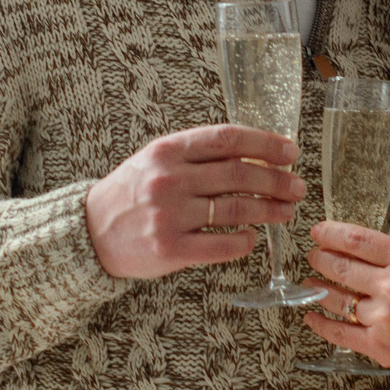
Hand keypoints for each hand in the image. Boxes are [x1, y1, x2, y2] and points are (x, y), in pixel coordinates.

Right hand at [85, 126, 305, 280]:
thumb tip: (257, 155)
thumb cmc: (132, 193)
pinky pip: (222, 245)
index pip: (228, 139)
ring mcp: (170, 216)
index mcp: (168, 151)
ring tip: (287, 211)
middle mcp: (169, 180)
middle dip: (277, 181)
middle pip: (239, 175)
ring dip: (270, 210)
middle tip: (298, 187)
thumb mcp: (157, 160)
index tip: (290, 152)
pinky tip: (254, 238)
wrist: (91, 232)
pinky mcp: (170, 249)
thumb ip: (199, 155)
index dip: (265, 144)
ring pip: (236, 209)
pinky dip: (245, 241)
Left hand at [301, 222, 389, 389]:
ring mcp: (385, 316)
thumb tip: (355, 255)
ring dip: (317, 290)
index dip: (330, 233)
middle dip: (319, 259)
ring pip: (335, 298)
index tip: (317, 233)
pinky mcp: (379, 346)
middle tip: (312, 257)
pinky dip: (320, 323)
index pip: (357, 239)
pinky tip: (312, 317)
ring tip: (311, 285)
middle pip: (340, 265)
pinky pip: (338, 331)